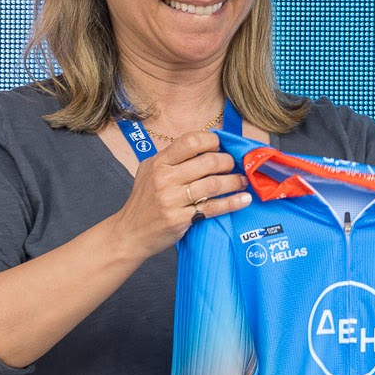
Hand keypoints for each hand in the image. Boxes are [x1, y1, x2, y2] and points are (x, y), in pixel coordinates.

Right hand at [111, 129, 249, 257]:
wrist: (130, 233)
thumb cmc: (144, 201)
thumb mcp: (150, 172)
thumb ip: (172, 159)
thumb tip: (206, 147)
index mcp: (159, 163)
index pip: (191, 141)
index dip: (212, 141)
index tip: (222, 147)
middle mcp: (164, 178)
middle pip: (208, 162)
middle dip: (228, 162)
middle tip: (235, 166)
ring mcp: (172, 199)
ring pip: (214, 184)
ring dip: (234, 181)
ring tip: (243, 181)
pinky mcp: (180, 219)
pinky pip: (213, 208)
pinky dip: (233, 203)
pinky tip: (244, 199)